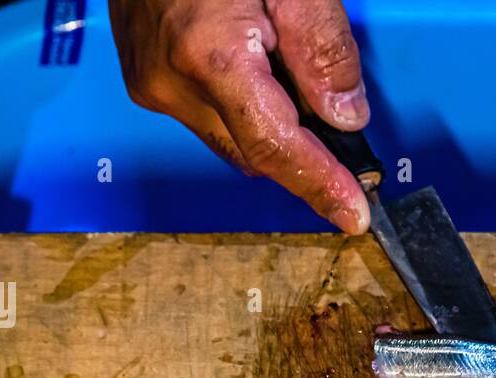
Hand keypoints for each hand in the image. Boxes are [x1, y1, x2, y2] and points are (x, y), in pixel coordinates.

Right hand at [109, 0, 369, 232]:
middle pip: (253, 153)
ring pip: (230, 140)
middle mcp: (170, 80)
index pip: (276, 145)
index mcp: (208, 53)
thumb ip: (322, 44)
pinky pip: (207, 117)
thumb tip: (346, 117)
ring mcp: (149, 82)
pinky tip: (266, 79)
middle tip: (351, 159)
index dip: (320, 185)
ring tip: (305, 96)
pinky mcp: (142, 77)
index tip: (353, 214)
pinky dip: (246, 112)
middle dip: (304, 161)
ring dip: (275, 134)